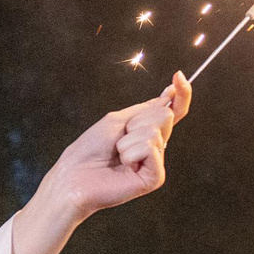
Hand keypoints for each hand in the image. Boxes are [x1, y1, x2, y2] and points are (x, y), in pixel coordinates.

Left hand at [9, 74, 191, 253]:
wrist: (73, 176)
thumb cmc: (89, 149)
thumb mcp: (117, 120)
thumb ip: (145, 109)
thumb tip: (169, 97)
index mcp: (145, 133)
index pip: (172, 111)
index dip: (180, 94)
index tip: (178, 76)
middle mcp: (154, 147)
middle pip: (164, 116)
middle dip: (137, 121)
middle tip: (118, 139)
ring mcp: (155, 163)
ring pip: (156, 131)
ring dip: (129, 138)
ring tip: (117, 154)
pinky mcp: (155, 177)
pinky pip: (151, 148)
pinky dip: (131, 151)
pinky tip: (123, 165)